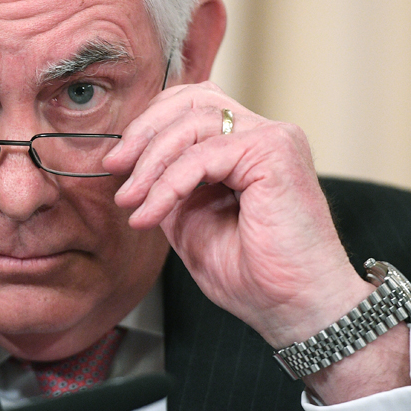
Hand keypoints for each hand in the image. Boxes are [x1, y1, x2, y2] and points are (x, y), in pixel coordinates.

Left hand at [104, 81, 409, 401]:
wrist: (296, 310)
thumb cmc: (254, 275)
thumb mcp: (189, 219)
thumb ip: (167, 184)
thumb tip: (129, 164)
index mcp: (247, 145)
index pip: (191, 105)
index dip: (149, 125)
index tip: (118, 163)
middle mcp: (264, 133)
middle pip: (190, 100)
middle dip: (143, 132)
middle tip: (115, 167)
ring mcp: (274, 138)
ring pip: (192, 123)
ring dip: (151, 163)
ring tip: (130, 201)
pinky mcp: (274, 151)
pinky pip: (203, 154)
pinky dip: (168, 183)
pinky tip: (150, 213)